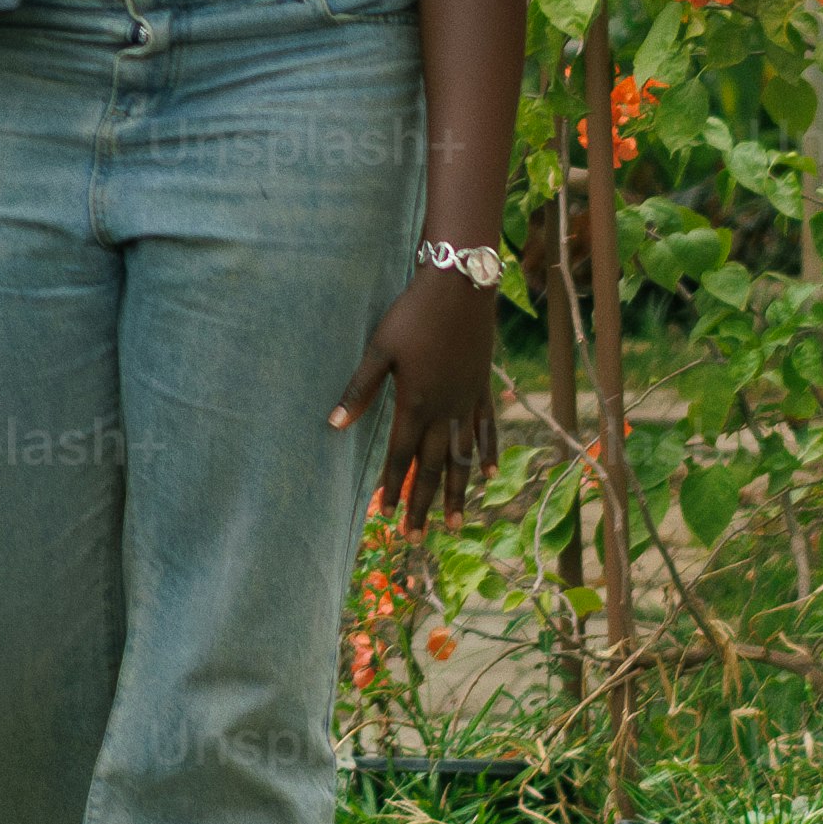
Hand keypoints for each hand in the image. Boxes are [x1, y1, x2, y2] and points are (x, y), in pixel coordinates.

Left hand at [331, 269, 503, 518]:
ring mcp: (467, 401)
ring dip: (457, 492)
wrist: (460, 287)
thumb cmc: (412, 315)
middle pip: (433, 467)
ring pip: (463, 457)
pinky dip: (488, 453)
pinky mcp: (482, 388)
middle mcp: (444, 410)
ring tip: (455, 523)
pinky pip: (487, 429)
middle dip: (423, 504)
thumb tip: (334, 425)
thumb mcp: (379, 349)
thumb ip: (358, 390)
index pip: (401, 456)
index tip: (385, 515)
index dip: (392, 487)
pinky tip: (488, 474)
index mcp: (415, 402)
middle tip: (417, 536)